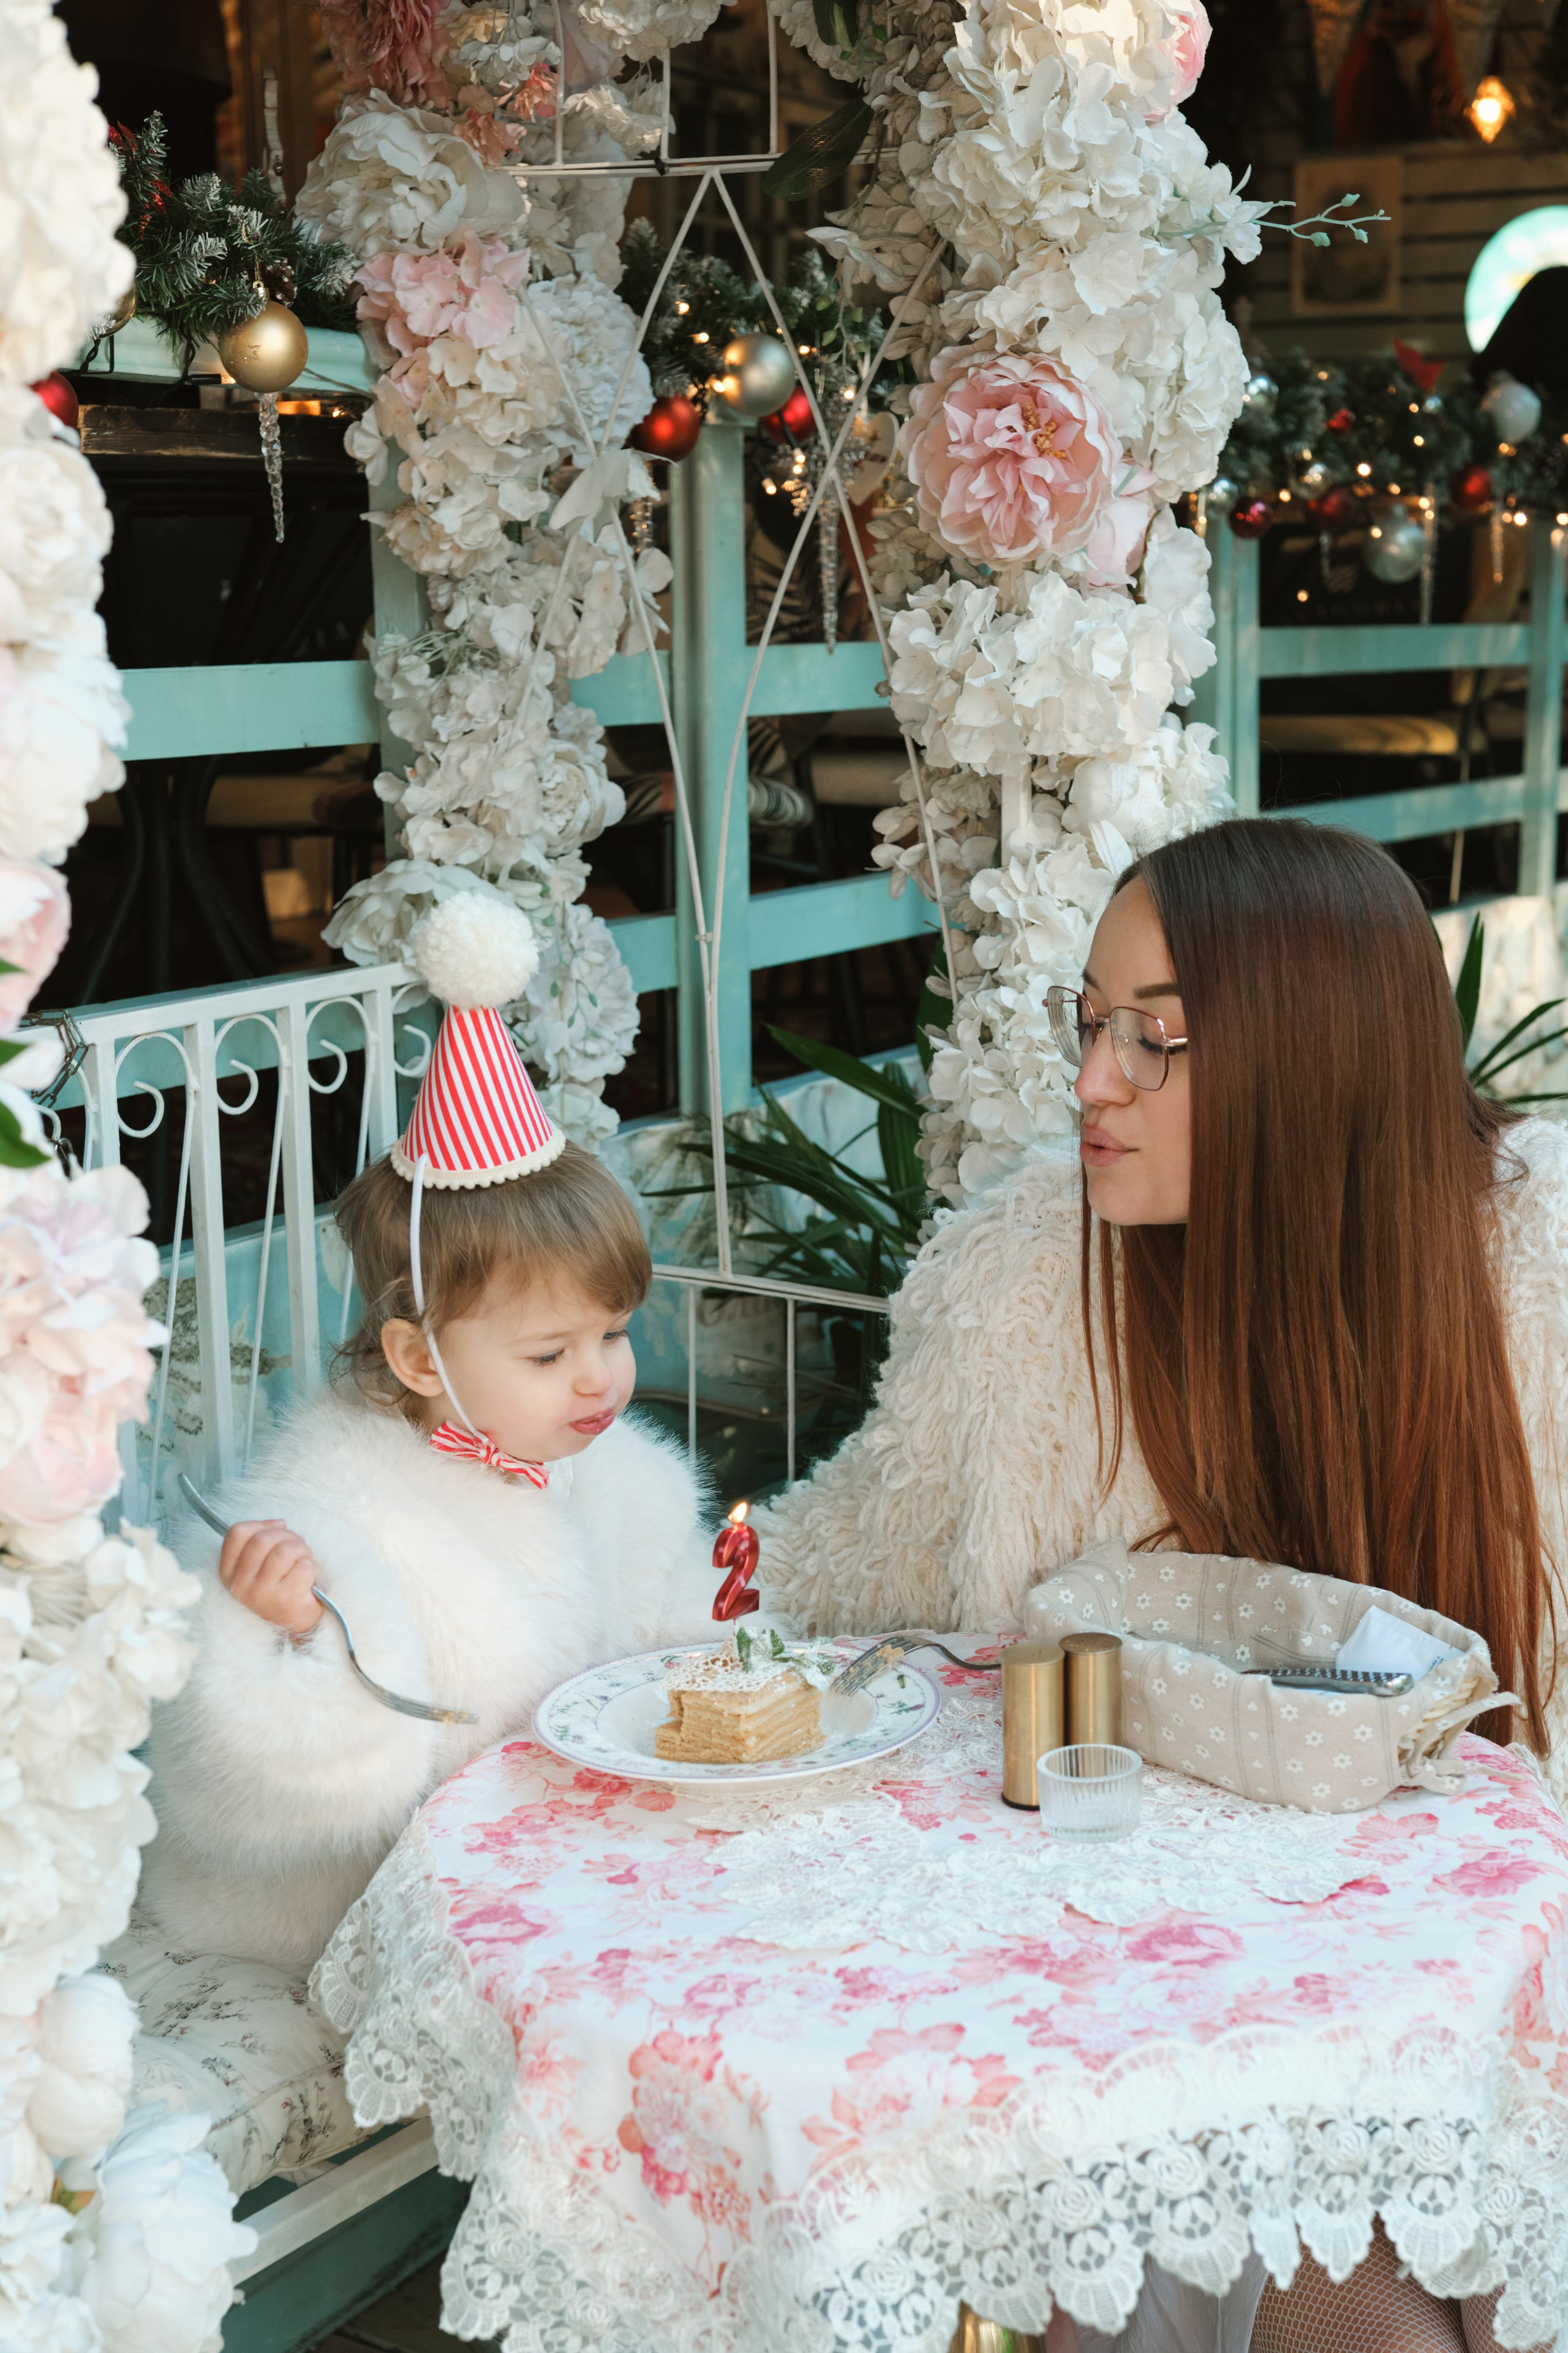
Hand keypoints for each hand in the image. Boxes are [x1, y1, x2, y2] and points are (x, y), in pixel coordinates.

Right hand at [218, 1519, 324, 1638]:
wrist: (296, 1624)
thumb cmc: (280, 1587)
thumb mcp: (259, 1566)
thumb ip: (260, 1542)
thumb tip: (279, 1523)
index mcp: (229, 1573)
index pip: (237, 1533)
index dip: (261, 1525)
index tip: (277, 1529)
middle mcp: (240, 1586)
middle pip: (263, 1539)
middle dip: (287, 1536)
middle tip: (297, 1548)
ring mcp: (261, 1595)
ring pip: (283, 1550)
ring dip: (301, 1550)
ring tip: (304, 1561)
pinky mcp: (285, 1601)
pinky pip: (304, 1567)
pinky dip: (312, 1566)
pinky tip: (309, 1578)